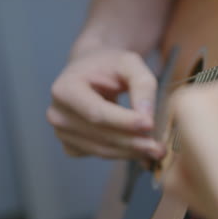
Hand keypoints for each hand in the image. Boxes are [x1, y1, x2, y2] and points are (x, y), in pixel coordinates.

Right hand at [47, 47, 164, 159]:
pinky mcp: (71, 146)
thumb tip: (147, 118)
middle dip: (133, 142)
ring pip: (102, 150)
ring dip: (131, 153)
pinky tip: (142, 151)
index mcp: (65, 89)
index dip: (123, 121)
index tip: (149, 125)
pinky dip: (123, 155)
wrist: (92, 71)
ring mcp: (62, 133)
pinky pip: (100, 155)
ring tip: (157, 151)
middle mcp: (58, 113)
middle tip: (160, 147)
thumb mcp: (130, 63)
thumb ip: (142, 86)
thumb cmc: (110, 64)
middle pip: (100, 135)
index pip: (96, 112)